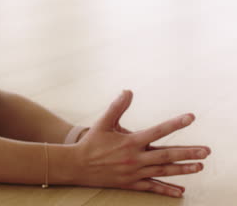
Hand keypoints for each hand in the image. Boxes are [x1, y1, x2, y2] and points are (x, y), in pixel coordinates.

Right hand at [71, 90, 209, 196]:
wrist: (78, 165)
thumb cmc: (91, 143)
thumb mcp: (103, 123)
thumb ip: (116, 107)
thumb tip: (128, 91)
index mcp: (130, 141)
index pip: (158, 131)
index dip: (175, 124)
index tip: (190, 118)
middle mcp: (135, 158)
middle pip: (166, 155)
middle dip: (187, 153)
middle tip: (206, 151)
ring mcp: (134, 172)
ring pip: (163, 171)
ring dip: (182, 170)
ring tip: (199, 167)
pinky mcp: (130, 183)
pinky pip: (151, 187)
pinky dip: (166, 190)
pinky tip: (180, 191)